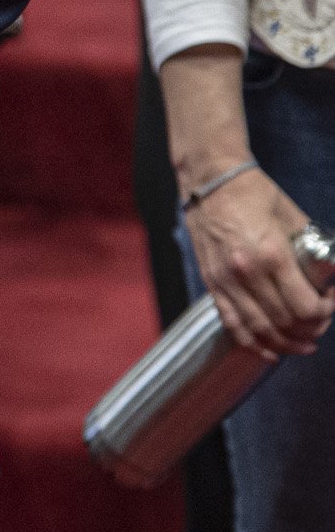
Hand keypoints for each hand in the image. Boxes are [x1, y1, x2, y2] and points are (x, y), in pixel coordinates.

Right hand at [186, 168, 333, 358]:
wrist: (209, 181)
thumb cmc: (254, 193)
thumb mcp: (295, 218)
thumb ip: (312, 252)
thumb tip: (329, 278)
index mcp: (271, 255)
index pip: (305, 308)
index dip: (326, 314)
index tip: (331, 304)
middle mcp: (246, 273)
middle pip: (285, 323)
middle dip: (310, 329)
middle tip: (320, 323)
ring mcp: (226, 280)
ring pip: (259, 330)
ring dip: (285, 344)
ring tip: (302, 345)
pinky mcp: (212, 282)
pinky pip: (232, 323)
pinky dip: (252, 343)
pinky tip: (269, 351)